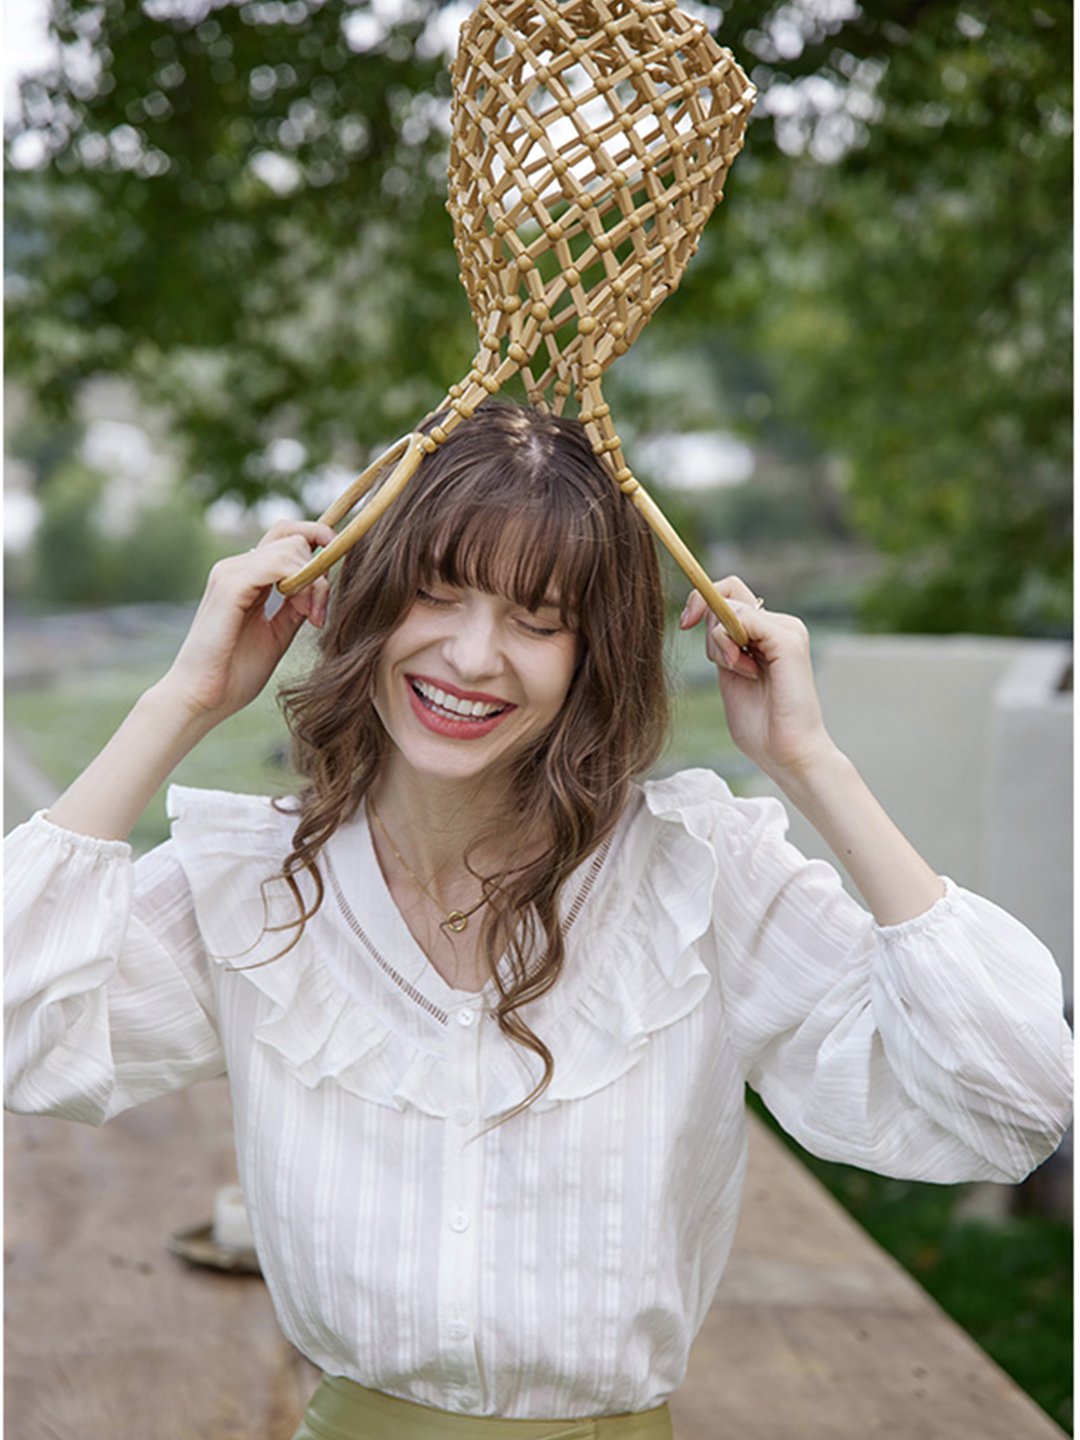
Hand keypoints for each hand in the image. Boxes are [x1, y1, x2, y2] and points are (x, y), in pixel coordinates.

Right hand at [159, 521, 334, 725]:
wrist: (200, 699)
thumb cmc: (233, 674)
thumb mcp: (276, 635)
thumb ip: (293, 609)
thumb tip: (318, 590)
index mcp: (245, 578)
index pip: (284, 537)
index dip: (316, 549)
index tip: (328, 588)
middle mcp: (235, 568)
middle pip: (291, 535)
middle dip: (318, 568)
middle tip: (317, 613)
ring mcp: (230, 573)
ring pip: (291, 547)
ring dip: (314, 581)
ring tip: (312, 618)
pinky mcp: (230, 586)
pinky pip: (279, 563)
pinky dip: (302, 583)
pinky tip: (303, 614)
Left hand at [680, 577, 836, 780]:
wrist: (788, 755)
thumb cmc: (761, 726)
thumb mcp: (730, 675)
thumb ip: (722, 645)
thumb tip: (700, 615)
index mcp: (767, 632)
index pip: (729, 592)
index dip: (700, 599)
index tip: (684, 623)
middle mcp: (780, 624)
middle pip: (727, 591)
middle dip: (706, 621)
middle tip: (721, 662)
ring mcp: (787, 629)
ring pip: (730, 605)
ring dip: (718, 642)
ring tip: (741, 673)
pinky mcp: (788, 639)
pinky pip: (742, 617)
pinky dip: (728, 644)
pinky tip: (745, 671)